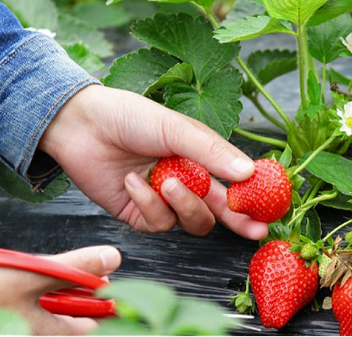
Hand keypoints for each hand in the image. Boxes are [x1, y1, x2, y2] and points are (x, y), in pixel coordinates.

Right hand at [0, 246, 120, 334]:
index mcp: (52, 334)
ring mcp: (23, 330)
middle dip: (74, 290)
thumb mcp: (32, 274)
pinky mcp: (9, 323)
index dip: (103, 299)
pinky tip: (19, 279)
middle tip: (64, 270)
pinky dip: (32, 292)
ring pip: (52, 309)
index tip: (103, 280)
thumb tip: (112, 258)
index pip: (95, 323)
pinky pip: (31, 309)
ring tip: (36, 270)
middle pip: (73, 315)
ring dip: (51, 287)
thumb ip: (75, 267)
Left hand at [39, 85, 267, 239]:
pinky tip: (132, 181)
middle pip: (218, 210)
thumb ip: (211, 151)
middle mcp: (185, 181)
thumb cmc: (129, 117)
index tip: (270, 208)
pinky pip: (157, 223)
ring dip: (182, 204)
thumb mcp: (175, 128)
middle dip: (237, 221)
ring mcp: (162, 200)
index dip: (252, 197)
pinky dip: (147, 204)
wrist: (81, 125)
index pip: (233, 183)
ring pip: (191, 221)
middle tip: (252, 229)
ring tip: (164, 181)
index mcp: (199, 158)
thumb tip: (248, 172)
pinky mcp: (139, 214)